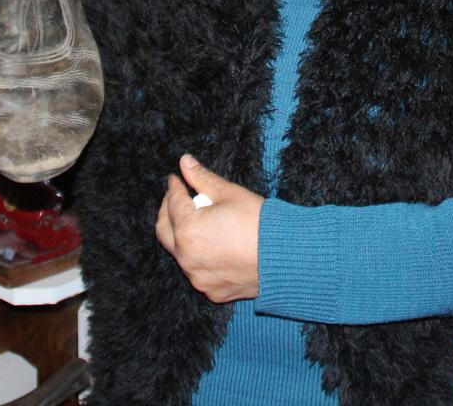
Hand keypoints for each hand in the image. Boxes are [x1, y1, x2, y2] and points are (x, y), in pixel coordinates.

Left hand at [155, 155, 263, 302]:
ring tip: (197, 222)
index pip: (173, 203)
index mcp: (188, 230)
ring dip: (182, 236)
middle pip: (164, 231)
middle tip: (177, 198)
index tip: (176, 179)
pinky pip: (198, 271)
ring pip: (180, 254)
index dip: (174, 187)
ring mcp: (199, 278)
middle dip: (168, 211)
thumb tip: (185, 161)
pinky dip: (199, 257)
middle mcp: (187, 258)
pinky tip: (212, 246)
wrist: (288, 256)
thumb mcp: (230, 194)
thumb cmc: (259, 222)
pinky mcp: (212, 291)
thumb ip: (202, 178)